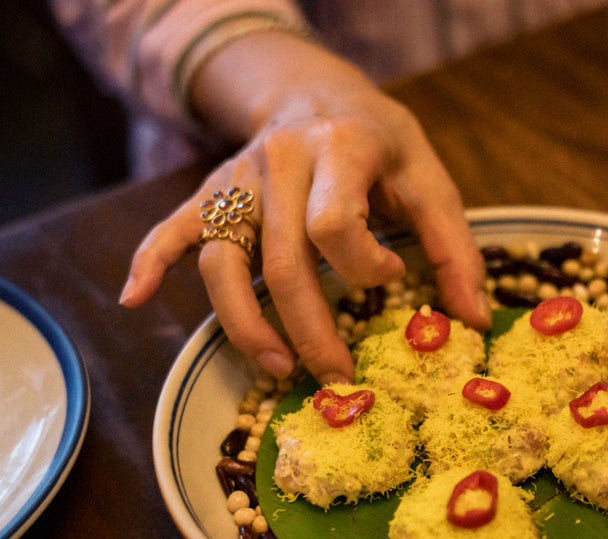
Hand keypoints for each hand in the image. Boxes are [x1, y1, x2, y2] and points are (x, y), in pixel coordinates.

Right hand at [118, 32, 489, 384]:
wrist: (319, 94)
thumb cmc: (381, 145)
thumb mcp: (429, 179)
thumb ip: (454, 247)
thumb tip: (473, 322)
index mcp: (340, 149)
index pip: (335, 224)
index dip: (364, 265)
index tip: (393, 277)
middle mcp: (280, 162)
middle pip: (281, 261)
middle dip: (309, 328)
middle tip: (335, 376)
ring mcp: (238, 179)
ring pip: (222, 260)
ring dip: (243, 322)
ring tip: (274, 367)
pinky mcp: (211, 193)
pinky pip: (171, 228)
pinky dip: (150, 260)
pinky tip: (134, 298)